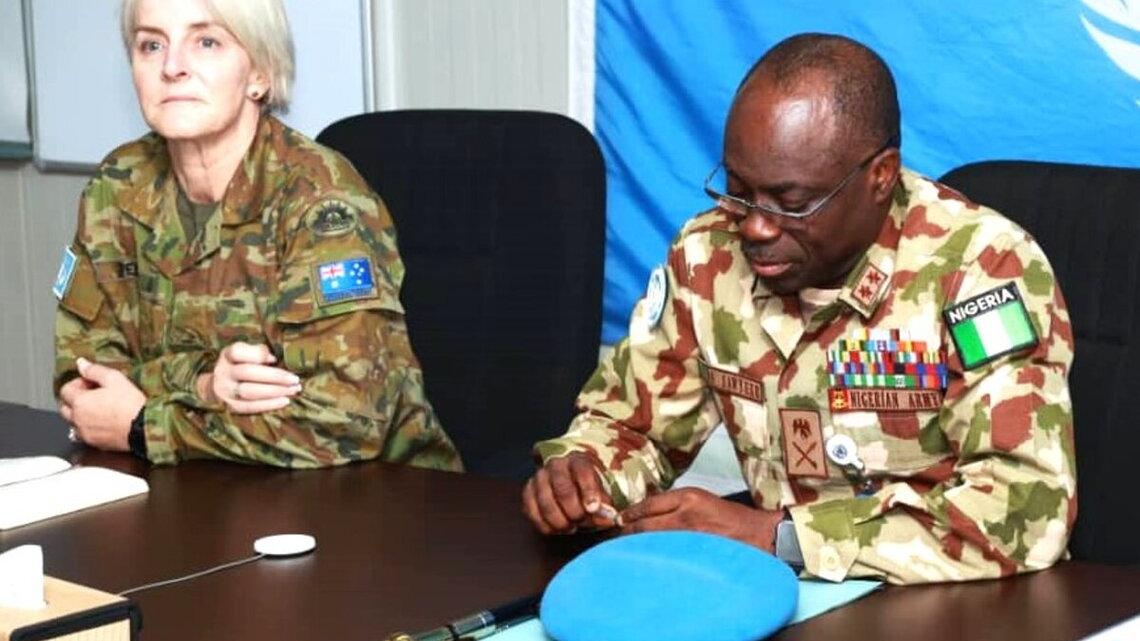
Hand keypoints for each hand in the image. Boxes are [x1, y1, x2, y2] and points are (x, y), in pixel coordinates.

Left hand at [58, 357, 145, 450]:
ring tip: (98, 409)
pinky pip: (83, 434)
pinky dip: (87, 427)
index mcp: (79, 401)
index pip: (65, 390)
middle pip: (64, 407)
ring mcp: (84, 433)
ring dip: (80, 414)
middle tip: (92, 395)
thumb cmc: (130, 404)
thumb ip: (94, 370)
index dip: (78, 383)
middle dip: (75, 399)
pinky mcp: (94, 443)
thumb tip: (81, 364)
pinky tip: (102, 422)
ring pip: (72, 422)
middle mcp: (77, 419)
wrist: (143, 427)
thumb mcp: (114, 378)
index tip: (91, 382)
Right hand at [198, 342, 300, 413]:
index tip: (275, 359)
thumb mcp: (246, 353)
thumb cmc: (242, 365)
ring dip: (275, 391)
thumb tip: (273, 359)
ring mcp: (225, 391)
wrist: (220, 386)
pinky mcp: (230, 406)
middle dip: (274, 376)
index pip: (238, 351)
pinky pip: (250, 407)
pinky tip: (285, 401)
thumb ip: (258, 352)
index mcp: (227, 355)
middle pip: (247, 372)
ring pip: (249, 392)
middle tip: (295, 379)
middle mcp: (223, 372)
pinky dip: (269, 404)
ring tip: (293, 390)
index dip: (258, 354)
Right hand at [522, 452, 619, 533]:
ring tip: (571, 527)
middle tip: (581, 520)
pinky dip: (545, 524)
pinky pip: (531, 511)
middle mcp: (556, 465)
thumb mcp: (603, 497)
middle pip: (562, 488)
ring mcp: (539, 477)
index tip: (593, 509)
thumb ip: (606, 507)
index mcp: (578, 461)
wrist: (571, 492)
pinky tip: (557, 529)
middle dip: (573, 510)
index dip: (588, 491)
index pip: (582, 471)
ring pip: (545, 502)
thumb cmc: (589, 494)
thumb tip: (609, 518)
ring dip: (559, 520)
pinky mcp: (528, 492)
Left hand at [620, 487, 783, 552]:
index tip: (619, 520)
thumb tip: (648, 515)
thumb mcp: (703, 500)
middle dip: (626, 533)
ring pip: (652, 542)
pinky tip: (647, 564)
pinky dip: (654, 559)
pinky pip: (666, 557)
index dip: (630, 515)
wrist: (759, 535)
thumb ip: (677, 505)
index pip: (648, 505)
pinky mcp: (694, 553)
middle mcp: (685, 514)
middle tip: (617, 538)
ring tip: (626, 552)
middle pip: (644, 525)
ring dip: (637, 547)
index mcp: (688, 496)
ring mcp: (689, 536)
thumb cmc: (732, 518)